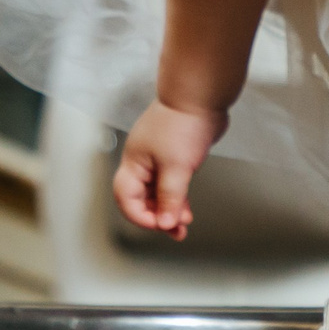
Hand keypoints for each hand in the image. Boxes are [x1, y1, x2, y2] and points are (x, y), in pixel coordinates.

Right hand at [113, 101, 226, 239]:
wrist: (201, 97)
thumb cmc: (183, 124)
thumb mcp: (176, 168)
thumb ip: (170, 198)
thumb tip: (165, 223)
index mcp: (134, 163)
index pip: (126, 198)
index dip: (140, 216)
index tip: (160, 226)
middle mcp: (142, 163)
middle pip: (141, 199)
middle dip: (157, 217)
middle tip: (175, 232)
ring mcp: (158, 159)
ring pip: (158, 193)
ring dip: (169, 211)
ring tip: (183, 226)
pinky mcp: (175, 157)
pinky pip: (171, 184)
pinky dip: (177, 199)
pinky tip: (186, 209)